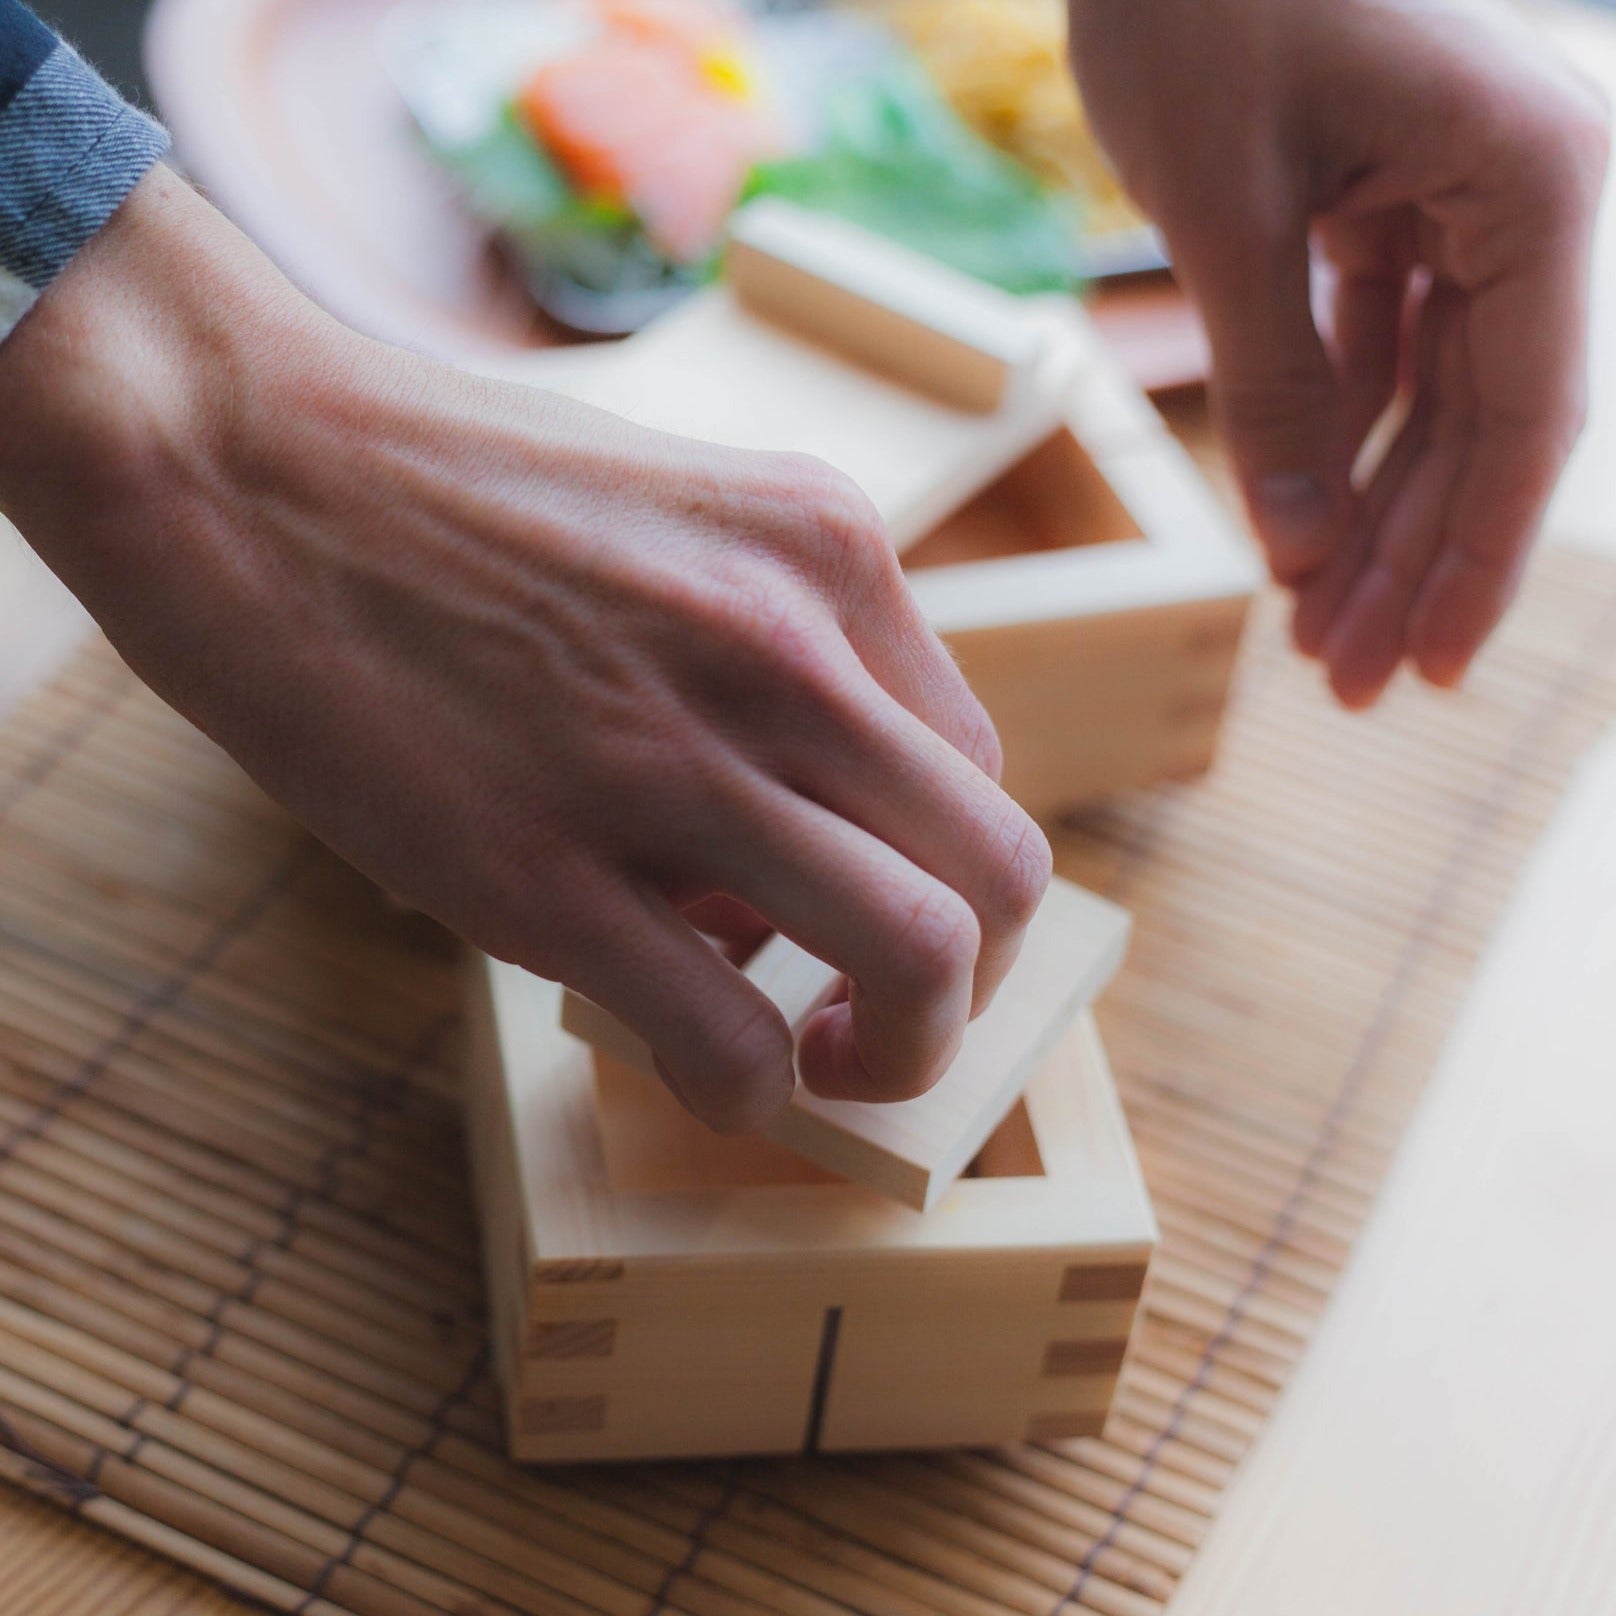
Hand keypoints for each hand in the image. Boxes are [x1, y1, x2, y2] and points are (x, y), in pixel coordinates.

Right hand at [0, 167, 1050, 1131]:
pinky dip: (750, 1092)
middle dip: (966, 981)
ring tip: (819, 1063)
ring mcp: (673, 762)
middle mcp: (788, 650)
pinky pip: (731, 1040)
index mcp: (827, 553)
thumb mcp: (674, 527)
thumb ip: (767, 670)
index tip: (862, 904)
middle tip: (880, 1016)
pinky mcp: (544, 871)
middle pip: (994, 874)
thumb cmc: (441, 491)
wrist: (238, 456)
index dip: (935, 866)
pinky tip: (704, 1069)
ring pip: (916, 961)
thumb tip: (781, 859)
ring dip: (897, 1056)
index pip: (970, 765)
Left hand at [1069, 0, 1607, 705]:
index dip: (1473, 557)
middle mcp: (1524, 191)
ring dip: (1371, 513)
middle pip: (1481, 423)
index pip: (1523, 417)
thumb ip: (1269, 382)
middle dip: (1411, 559)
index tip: (1431, 669)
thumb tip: (1299, 547)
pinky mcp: (1384, 199)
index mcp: (1537, 180)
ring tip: (1321, 632)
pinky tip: (1298, 524)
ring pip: (1429, 397)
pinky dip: (1333, 436)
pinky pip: (1374, 348)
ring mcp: (1456, 195)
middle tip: (1354, 685)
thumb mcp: (1223, 209)